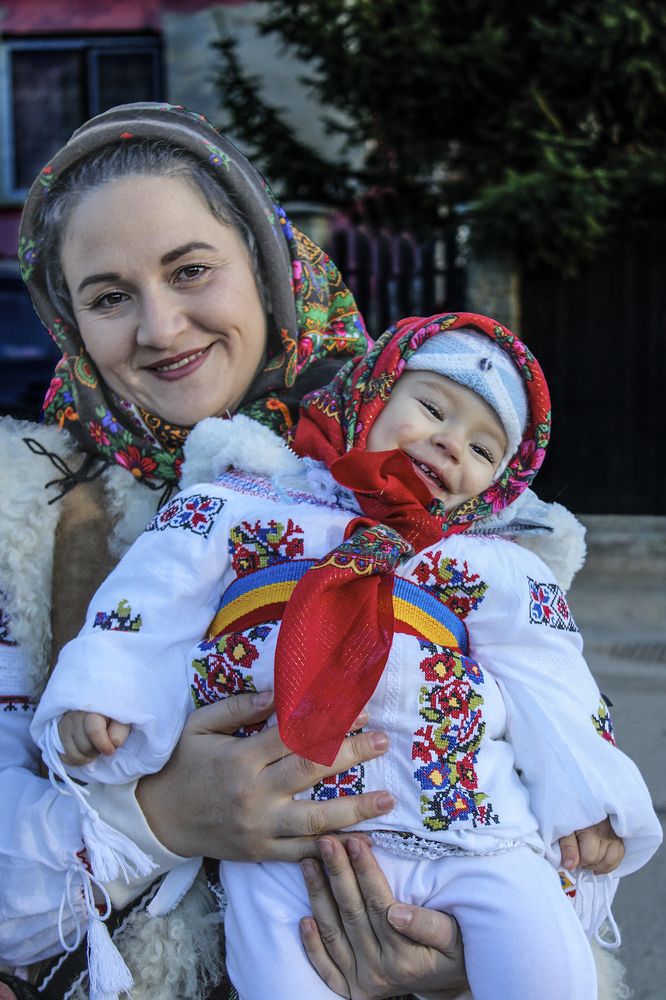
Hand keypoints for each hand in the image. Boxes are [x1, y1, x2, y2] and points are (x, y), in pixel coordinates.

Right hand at [58, 710, 129, 764]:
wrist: (96, 705)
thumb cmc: (111, 715)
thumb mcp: (122, 719)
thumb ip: (120, 731)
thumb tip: (112, 743)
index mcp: (92, 709)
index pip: (94, 732)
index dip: (104, 746)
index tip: (111, 750)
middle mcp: (74, 716)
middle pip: (84, 746)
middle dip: (97, 751)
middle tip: (103, 746)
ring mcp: (64, 725)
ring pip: (73, 754)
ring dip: (87, 757)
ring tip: (94, 748)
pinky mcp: (57, 734)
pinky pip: (64, 757)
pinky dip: (76, 760)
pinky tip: (84, 753)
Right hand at [135, 691, 393, 860]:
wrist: (158, 819)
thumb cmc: (182, 765)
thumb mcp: (200, 726)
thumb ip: (239, 708)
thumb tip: (279, 694)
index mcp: (241, 759)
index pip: (294, 736)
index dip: (329, 722)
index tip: (359, 711)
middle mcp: (255, 794)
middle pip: (311, 772)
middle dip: (353, 755)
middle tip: (384, 741)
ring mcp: (260, 827)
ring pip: (315, 820)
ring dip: (355, 810)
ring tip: (388, 800)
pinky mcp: (261, 852)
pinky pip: (302, 854)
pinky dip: (332, 850)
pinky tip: (360, 842)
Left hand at [300, 837, 468, 999]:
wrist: (448, 987)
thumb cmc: (454, 953)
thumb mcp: (455, 939)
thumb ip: (429, 926)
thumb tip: (397, 913)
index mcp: (405, 957)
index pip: (379, 904)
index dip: (366, 872)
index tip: (355, 842)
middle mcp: (379, 971)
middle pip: (352, 913)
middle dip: (337, 873)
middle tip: (325, 841)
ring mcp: (361, 981)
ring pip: (333, 933)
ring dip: (318, 896)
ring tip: (308, 862)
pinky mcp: (349, 989)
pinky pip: (325, 967)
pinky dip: (312, 944)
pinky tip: (302, 917)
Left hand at [559, 817, 624, 873]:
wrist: (585, 802)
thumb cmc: (572, 816)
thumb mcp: (564, 829)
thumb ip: (567, 847)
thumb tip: (570, 866)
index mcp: (591, 830)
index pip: (588, 857)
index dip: (578, 860)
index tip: (571, 855)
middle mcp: (606, 833)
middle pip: (599, 860)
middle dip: (587, 863)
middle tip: (578, 856)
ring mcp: (615, 835)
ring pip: (611, 861)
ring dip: (598, 865)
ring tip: (588, 860)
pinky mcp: (620, 837)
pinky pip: (619, 857)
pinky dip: (609, 864)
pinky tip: (599, 862)